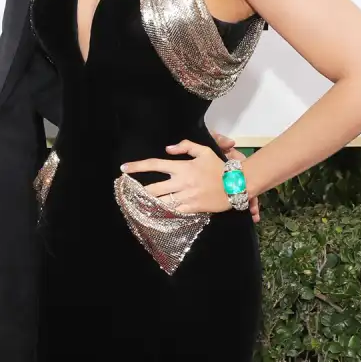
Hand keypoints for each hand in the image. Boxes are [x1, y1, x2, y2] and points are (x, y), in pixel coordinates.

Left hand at [121, 138, 258, 222]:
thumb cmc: (219, 167)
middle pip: (153, 188)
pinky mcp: (192, 208)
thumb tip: (168, 148)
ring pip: (161, 202)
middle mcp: (181, 183)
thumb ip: (185, 147)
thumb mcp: (204, 151)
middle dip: (139, 192)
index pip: (155, 165)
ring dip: (149, 204)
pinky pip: (174, 212)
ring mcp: (186, 197)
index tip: (124, 169)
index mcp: (182, 167)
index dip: (137, 166)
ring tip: (138, 205)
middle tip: (130, 193)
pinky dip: (164, 213)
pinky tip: (155, 214)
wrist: (236, 184)